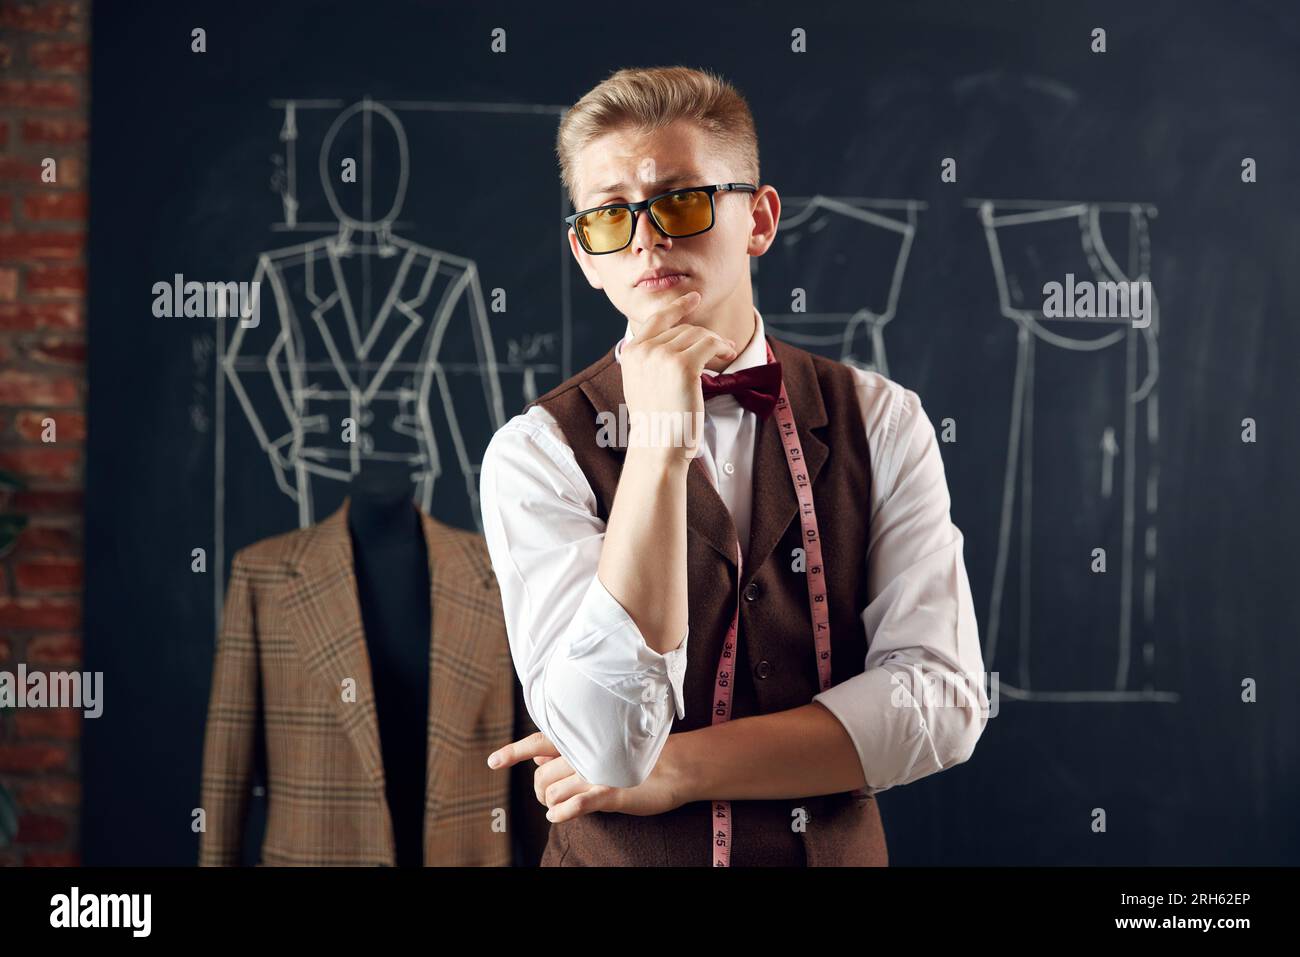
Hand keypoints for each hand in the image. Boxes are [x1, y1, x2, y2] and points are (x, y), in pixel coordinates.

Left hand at [487, 731, 687, 821]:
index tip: (493, 761)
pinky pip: (576, 803)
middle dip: (541, 792)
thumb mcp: (603, 745)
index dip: (514, 751)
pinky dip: (563, 812)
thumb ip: (569, 748)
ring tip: (563, 806)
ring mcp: (596, 771)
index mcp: (583, 738)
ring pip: (553, 792)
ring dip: (553, 804)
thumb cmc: (639, 755)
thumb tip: (537, 756)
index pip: (540, 741)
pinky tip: (558, 816)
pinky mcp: (609, 791)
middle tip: (553, 798)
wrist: (676, 765)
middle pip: (542, 776)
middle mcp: (586, 751)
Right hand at [620, 291, 736, 460]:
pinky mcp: (684, 365)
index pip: (656, 319)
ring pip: (698, 335)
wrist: (659, 444)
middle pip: (683, 329)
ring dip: (715, 342)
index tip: (693, 298)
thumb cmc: (656, 420)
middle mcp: (645, 350)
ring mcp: (663, 356)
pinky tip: (727, 353)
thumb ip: (650, 359)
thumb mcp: (641, 383)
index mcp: (631, 352)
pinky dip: (721, 346)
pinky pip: (709, 344)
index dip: (677, 307)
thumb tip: (674, 340)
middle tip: (722, 344)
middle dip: (704, 335)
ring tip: (726, 351)